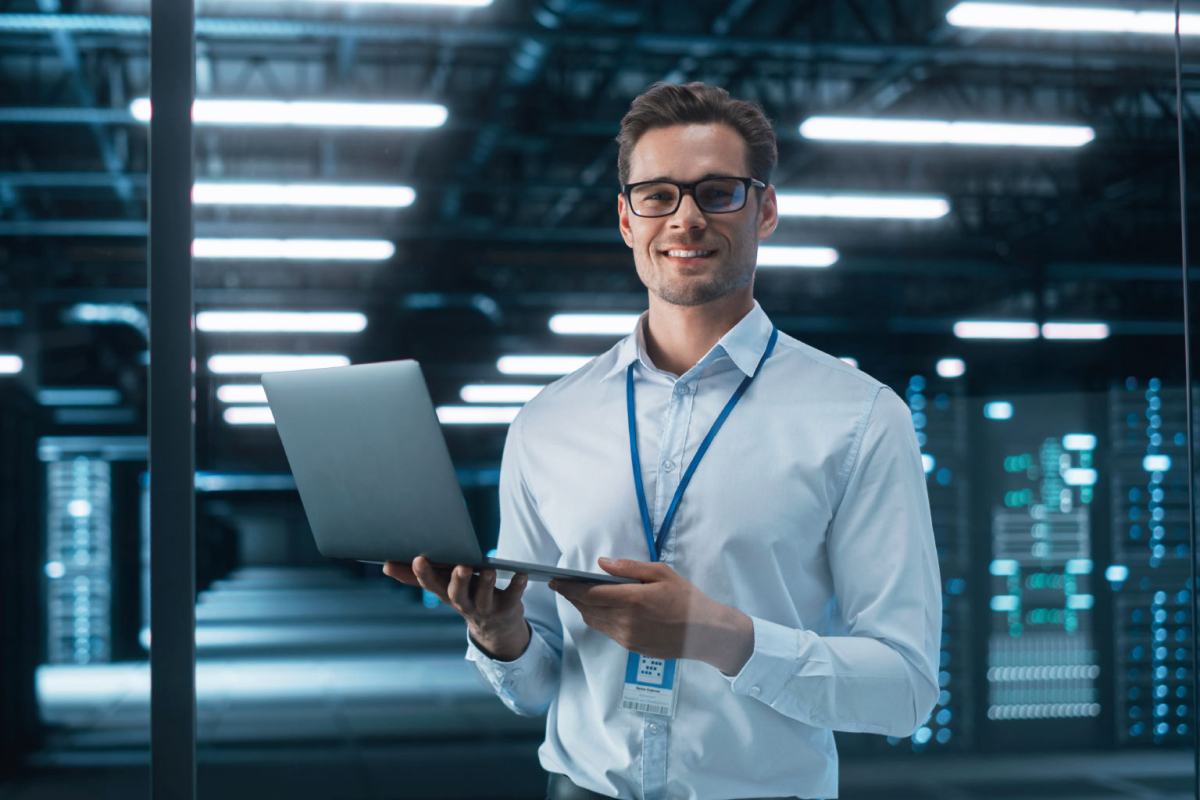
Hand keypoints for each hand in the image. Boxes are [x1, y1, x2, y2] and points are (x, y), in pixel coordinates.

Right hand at [382, 556, 530, 660]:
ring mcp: (486, 608)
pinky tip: (521, 574)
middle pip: (457, 594)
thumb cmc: (466, 596)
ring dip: (486, 583)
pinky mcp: (508, 608)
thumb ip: (416, 576)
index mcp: (447, 595)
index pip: (432, 585)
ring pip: (484, 597)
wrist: (495, 628)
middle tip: (460, 566)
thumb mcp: (443, 587)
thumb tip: (385, 565)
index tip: (418, 558)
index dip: (424, 573)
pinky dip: (517, 586)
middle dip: (457, 580)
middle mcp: (464, 604)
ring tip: (489, 569)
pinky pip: (513, 597)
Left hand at [549, 557, 753, 675]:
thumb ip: (629, 568)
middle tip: (562, 585)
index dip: (568, 587)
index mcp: (632, 600)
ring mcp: (627, 637)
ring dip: (583, 608)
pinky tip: (600, 609)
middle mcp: (625, 621)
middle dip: (571, 596)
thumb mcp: (661, 573)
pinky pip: (606, 631)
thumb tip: (602, 563)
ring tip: (578, 596)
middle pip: (586, 609)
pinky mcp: (631, 647)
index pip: (589, 594)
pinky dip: (598, 619)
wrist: (706, 633)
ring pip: (594, 622)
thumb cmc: (686, 599)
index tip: (555, 580)